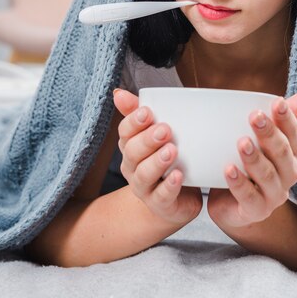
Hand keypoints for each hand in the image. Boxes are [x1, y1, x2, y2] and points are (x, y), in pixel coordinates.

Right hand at [113, 88, 202, 224]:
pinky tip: (178, 175)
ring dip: (157, 162)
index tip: (148, 112)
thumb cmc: (166, 159)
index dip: (134, 122)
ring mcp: (145, 188)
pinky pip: (162, 197)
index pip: (125, 133)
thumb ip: (139, 112)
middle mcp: (133, 168)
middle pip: (133, 153)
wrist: (177, 198)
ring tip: (172, 150)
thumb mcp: (155, 133)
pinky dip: (170, 186)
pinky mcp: (160, 205)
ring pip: (144, 175)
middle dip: (147, 140)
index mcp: (131, 147)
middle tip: (165, 129)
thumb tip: (117, 92)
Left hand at [207, 89, 296, 228]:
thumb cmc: (249, 164)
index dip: (287, 119)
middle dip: (270, 134)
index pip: (293, 135)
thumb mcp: (262, 139)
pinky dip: (239, 183)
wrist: (231, 203)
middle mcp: (287, 175)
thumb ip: (280, 117)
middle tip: (255, 117)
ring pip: (267, 176)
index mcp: (290, 155)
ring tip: (241, 143)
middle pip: (282, 154)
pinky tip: (228, 169)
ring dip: (255, 158)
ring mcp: (274, 196)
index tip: (276, 102)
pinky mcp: (256, 211)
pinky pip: (249, 198)